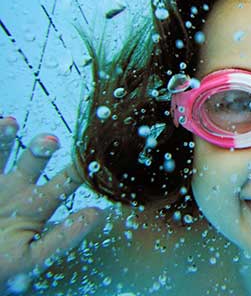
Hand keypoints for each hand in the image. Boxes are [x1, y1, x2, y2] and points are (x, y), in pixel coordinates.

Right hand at [0, 117, 103, 288]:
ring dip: (3, 138)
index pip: (65, 182)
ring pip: (0, 154)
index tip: (92, 158)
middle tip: (50, 141)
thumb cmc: (1, 268)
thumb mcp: (32, 258)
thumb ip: (63, 237)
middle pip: (33, 161)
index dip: (78, 170)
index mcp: (39, 204)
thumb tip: (98, 214)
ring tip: (9, 123)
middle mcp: (17, 188)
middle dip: (41, 148)